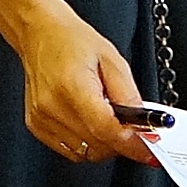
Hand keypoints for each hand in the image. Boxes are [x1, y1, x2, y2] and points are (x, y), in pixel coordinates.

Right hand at [15, 10, 162, 166]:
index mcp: (72, 85)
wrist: (40, 33)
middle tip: (132, 128)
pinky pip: (71, 151)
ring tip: (107, 118)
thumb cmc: (72, 41)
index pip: (106, 129)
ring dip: (105, 144)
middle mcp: (52, 105)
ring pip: (87, 153)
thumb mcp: (113, 61)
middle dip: (122, 142)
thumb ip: (130, 97)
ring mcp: (42, 118)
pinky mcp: (37, 125)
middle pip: (98, 145)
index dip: (132, 143)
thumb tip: (146, 126)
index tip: (148, 148)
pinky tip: (89, 124)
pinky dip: (87, 144)